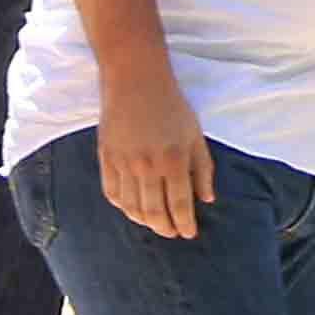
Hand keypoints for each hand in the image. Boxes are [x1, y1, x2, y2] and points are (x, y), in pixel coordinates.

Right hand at [94, 59, 213, 240]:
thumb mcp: (196, 134)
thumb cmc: (172, 106)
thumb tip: (207, 199)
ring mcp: (123, 164)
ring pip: (131, 207)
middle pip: (154, 212)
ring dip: (145, 221)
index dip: (185, 223)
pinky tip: (133, 209)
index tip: (189, 233)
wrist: (135, 81)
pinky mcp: (106, 158)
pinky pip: (112, 193)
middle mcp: (147, 166)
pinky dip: (123, 207)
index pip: (180, 204)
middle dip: (165, 228)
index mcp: (174, 160)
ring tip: (155, 224)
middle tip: (172, 233)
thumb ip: (203, 168)